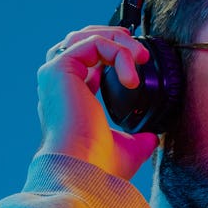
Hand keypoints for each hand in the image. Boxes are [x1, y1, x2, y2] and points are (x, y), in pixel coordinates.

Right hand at [36, 26, 158, 180]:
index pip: (85, 62)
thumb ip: (137, 139)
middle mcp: (59, 85)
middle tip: (141, 54)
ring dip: (119, 42)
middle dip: (114, 39)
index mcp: (70, 99)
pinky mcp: (59, 69)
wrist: (83, 171)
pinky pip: (93, 44)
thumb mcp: (127, 149)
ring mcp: (56, 75)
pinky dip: (117, 53)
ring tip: (141, 59)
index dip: (110, 54)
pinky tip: (131, 79)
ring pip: (86, 37)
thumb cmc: (99, 166)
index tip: (136, 61)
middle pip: (81, 41)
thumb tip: (152, 138)